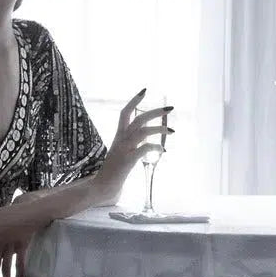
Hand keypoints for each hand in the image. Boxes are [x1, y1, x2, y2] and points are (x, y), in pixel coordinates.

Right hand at [93, 88, 173, 203]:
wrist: (103, 186)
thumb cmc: (114, 170)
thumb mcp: (122, 152)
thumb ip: (133, 144)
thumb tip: (148, 141)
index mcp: (119, 135)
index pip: (125, 112)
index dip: (134, 100)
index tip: (145, 91)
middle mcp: (121, 139)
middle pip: (138, 118)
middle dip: (155, 111)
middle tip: (171, 108)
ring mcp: (124, 149)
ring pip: (143, 131)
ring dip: (160, 129)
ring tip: (172, 131)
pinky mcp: (128, 160)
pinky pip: (145, 148)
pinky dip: (156, 147)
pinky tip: (162, 150)